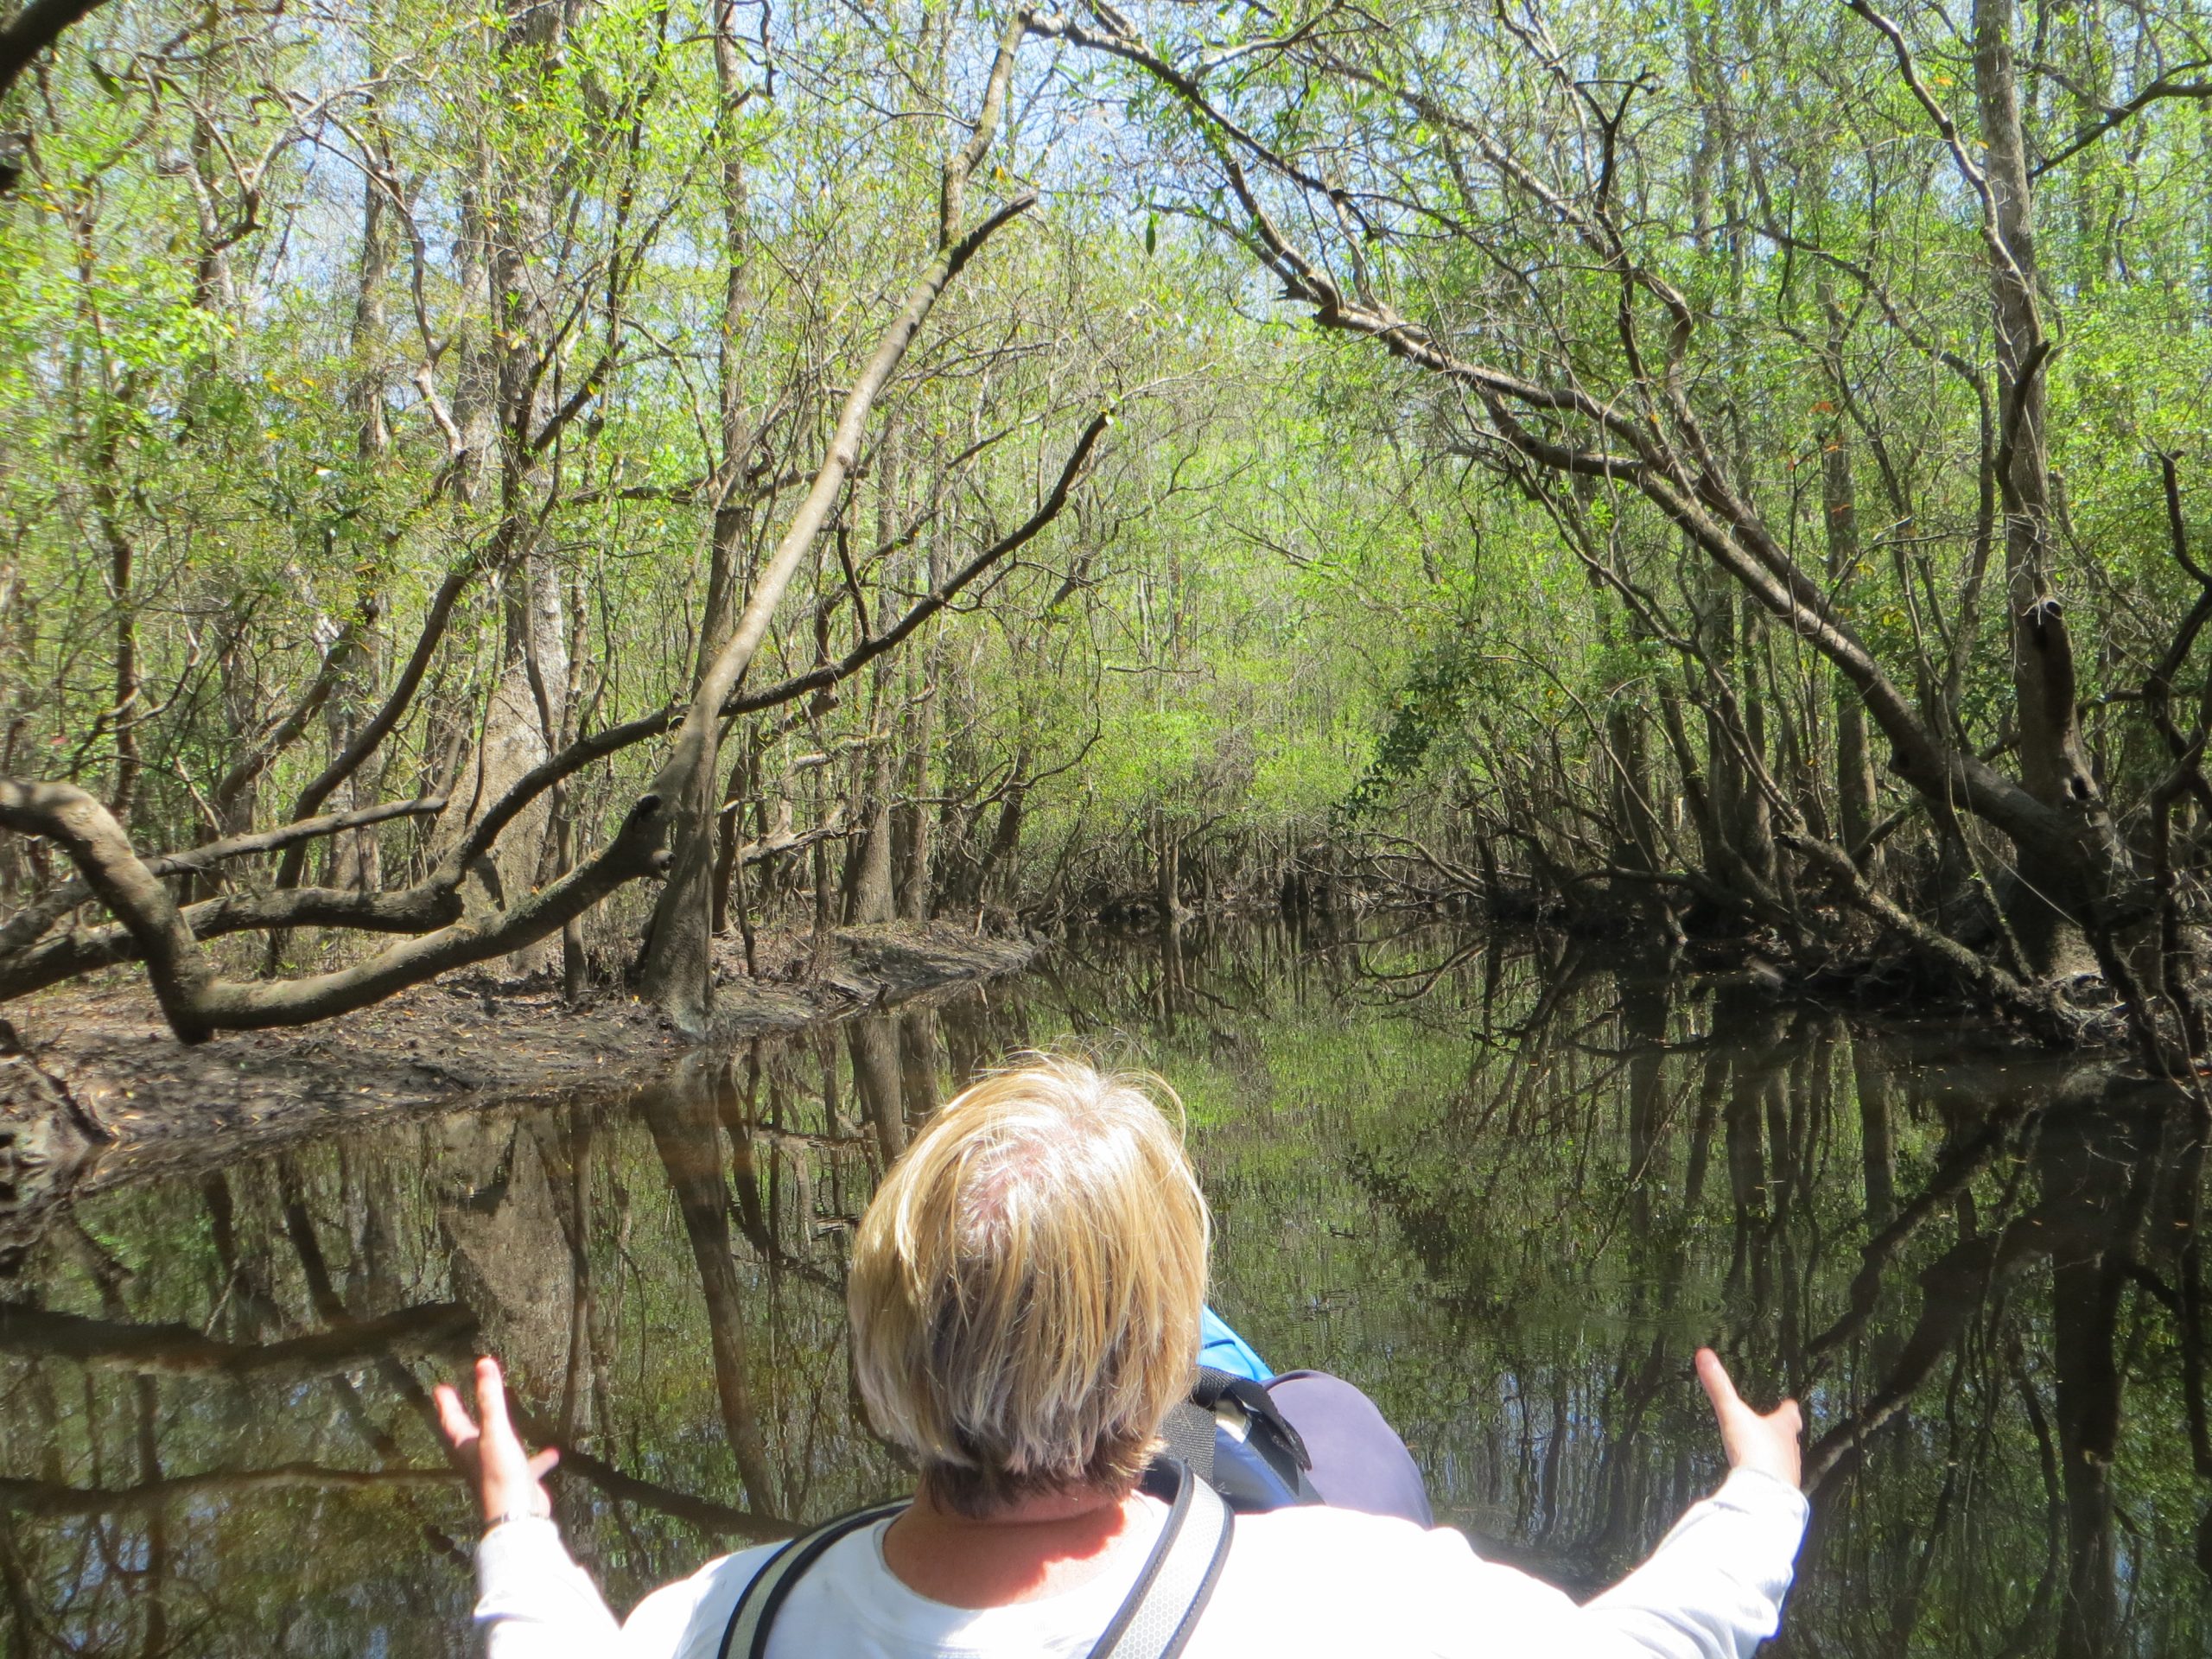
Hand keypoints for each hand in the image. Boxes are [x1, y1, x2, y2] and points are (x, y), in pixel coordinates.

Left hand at [434, 1355, 559, 1524]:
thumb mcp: (495, 1433)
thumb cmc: (500, 1474)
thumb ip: (490, 1399)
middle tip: (459, 1400)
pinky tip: (553, 1453)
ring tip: (506, 1420)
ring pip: (496, 1447)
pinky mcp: (518, 1481)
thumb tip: (483, 1363)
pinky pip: (527, 1464)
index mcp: (467, 1447)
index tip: (439, 1388)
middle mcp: (478, 1459)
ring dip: (499, 1433)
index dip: (447, 1404)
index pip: (453, 1421)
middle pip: (468, 1433)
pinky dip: (538, 1457)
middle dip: (465, 1416)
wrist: (518, 1516)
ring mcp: (498, 1471)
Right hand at [1696, 1347, 1801, 1489]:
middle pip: (1791, 1438)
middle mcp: (1791, 1449)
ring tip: (1771, 1455)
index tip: (1789, 1403)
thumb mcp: (1732, 1414)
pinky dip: (1773, 1476)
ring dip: (1780, 1456)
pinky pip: (1780, 1480)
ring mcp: (1789, 1472)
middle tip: (1779, 1429)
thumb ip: (1718, 1387)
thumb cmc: (1754, 1449)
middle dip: (1785, 1433)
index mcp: (1782, 1427)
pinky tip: (1764, 1479)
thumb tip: (1704, 1354)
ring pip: (1787, 1459)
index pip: (1789, 1413)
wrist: (1765, 1492)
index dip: (1788, 1408)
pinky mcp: (1784, 1491)